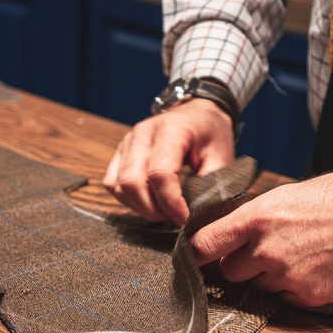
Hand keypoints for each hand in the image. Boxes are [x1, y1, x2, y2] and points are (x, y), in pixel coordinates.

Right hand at [103, 99, 234, 222]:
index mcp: (171, 130)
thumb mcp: (221, 157)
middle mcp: (143, 133)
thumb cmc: (211, 134)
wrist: (198, 113)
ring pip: (119, 186)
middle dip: (153, 210)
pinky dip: (127, 199)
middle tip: (174, 218)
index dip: (171, 203)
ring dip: (140, 206)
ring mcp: (128, 141)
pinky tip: (148, 201)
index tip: (185, 218)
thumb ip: (210, 185)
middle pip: (133, 182)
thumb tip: (197, 215)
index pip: (160, 174)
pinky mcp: (120, 151)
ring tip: (164, 211)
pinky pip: (112, 183)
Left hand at [189, 165, 332, 306]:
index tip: (189, 259)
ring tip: (302, 251)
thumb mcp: (285, 196)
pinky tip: (316, 265)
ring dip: (271, 274)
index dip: (195, 254)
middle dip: (242, 263)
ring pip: (261, 285)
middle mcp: (268, 250)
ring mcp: (288, 276)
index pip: (206, 245)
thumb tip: (228, 239)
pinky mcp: (309, 295)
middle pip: (230, 271)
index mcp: (257, 218)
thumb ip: (253, 220)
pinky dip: (295, 286)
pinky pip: (286, 297)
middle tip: (267, 248)